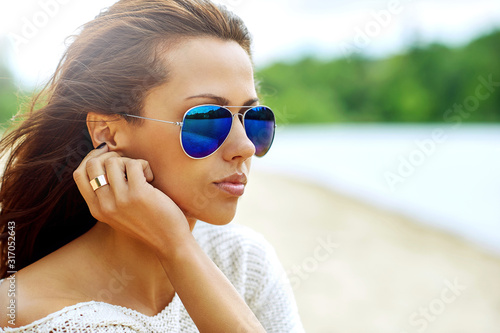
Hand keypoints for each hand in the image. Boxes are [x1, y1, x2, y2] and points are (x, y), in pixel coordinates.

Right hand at [73, 144, 190, 251]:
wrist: (169, 242)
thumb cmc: (148, 223)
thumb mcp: (118, 213)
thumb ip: (107, 195)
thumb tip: (102, 162)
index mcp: (96, 210)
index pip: (79, 175)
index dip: (91, 158)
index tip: (106, 153)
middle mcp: (104, 205)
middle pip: (92, 164)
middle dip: (109, 156)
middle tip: (127, 162)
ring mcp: (120, 200)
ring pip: (114, 162)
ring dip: (130, 162)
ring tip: (142, 175)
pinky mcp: (138, 194)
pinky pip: (134, 164)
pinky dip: (144, 166)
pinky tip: (151, 179)